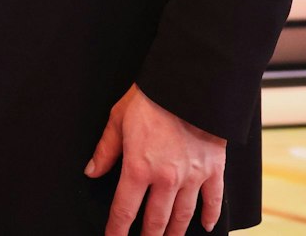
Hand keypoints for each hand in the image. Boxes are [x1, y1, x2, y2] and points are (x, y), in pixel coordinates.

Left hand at [87, 84, 226, 235]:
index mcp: (139, 167)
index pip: (124, 209)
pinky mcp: (213, 169)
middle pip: (155, 220)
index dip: (117, 229)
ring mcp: (192, 176)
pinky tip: (206, 227)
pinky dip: (211, 216)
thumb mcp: (118, 119)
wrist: (190, 85)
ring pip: (182, 215)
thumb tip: (92, 171)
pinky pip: (214, 199)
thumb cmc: (152, 98)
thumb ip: (106, 149)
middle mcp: (166, 178)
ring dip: (174, 233)